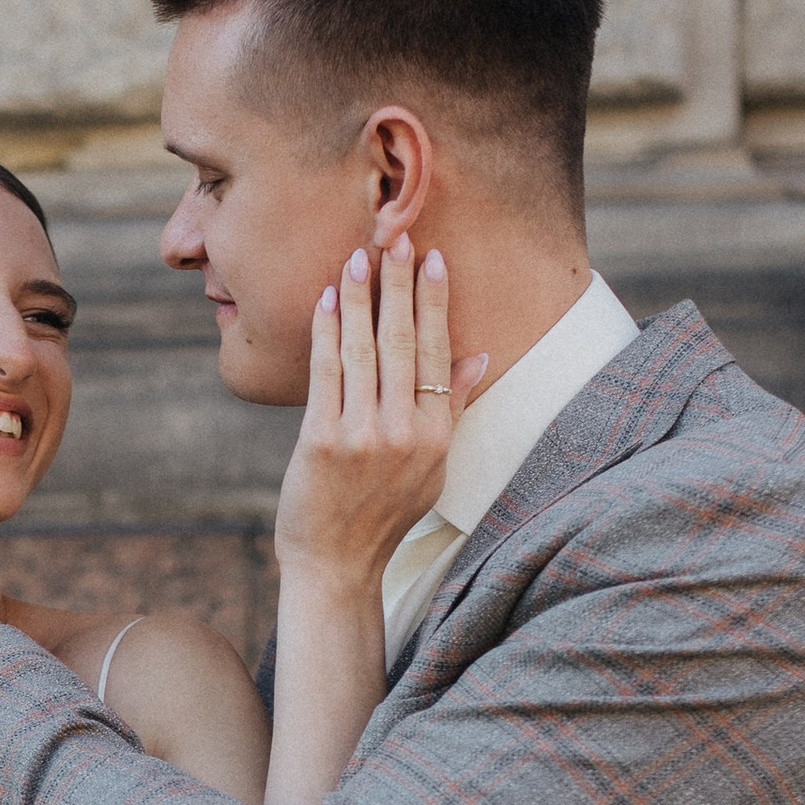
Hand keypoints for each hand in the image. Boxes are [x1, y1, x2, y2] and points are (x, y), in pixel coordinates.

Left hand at [273, 237, 489, 592]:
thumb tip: (481, 354)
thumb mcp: (433, 466)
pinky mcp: (323, 442)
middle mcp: (407, 433)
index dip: (435, 302)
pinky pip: (326, 374)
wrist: (337, 566)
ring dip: (360, 299)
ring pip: (364, 351)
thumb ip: (455, 408)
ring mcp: (364, 437)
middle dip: (401, 286)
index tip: (433, 259)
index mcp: (438, 435)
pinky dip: (326, 332)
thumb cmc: (383, 513)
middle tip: (397, 239)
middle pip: (405, 343)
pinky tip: (325, 300)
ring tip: (357, 257)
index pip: (439, 353)